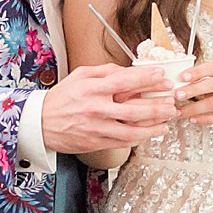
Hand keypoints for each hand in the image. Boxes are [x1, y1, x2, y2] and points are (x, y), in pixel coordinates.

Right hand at [39, 60, 177, 153]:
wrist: (40, 124)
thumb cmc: (62, 98)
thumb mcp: (80, 76)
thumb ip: (105, 71)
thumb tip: (128, 70)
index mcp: (92, 89)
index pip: (125, 82)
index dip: (146, 79)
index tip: (162, 77)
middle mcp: (96, 109)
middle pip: (134, 109)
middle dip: (158, 106)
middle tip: (172, 102)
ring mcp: (97, 128)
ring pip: (132, 130)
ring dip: (154, 127)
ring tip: (168, 122)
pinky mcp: (96, 142)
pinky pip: (123, 142)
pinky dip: (140, 138)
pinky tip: (150, 133)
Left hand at [172, 59, 212, 131]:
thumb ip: (208, 78)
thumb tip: (181, 84)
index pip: (212, 67)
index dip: (196, 71)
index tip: (182, 76)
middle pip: (211, 85)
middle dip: (192, 90)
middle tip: (177, 95)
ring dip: (194, 108)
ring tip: (180, 112)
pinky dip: (205, 119)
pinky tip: (194, 119)